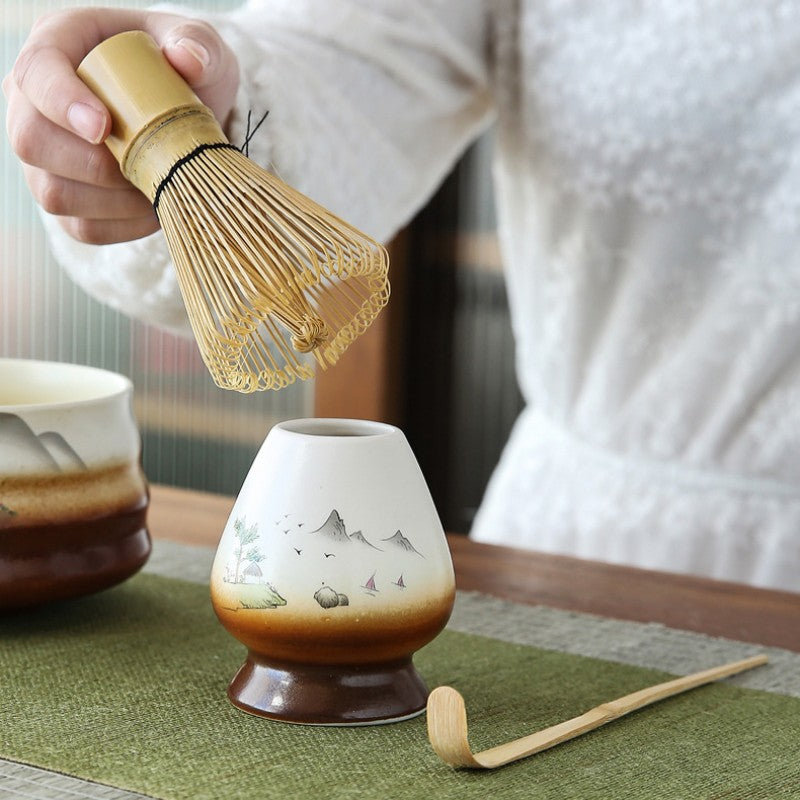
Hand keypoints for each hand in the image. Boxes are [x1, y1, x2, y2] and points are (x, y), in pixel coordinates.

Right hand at [4, 8, 239, 243]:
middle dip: (92, 164)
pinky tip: (154, 209)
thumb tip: (186, 58)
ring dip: (113, 202)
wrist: (186, 118)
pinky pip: (82, 227)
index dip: (62, 103)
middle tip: (144, 165)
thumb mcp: (200, 47)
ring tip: (157, 187)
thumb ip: (199, 44)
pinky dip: (124, 226)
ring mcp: (45, 157)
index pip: (36, 73)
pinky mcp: (67, 197)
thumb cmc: (183, 72)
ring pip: (54, 193)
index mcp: (58, 46)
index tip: (103, 127)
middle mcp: (33, 102)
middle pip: (31, 141)